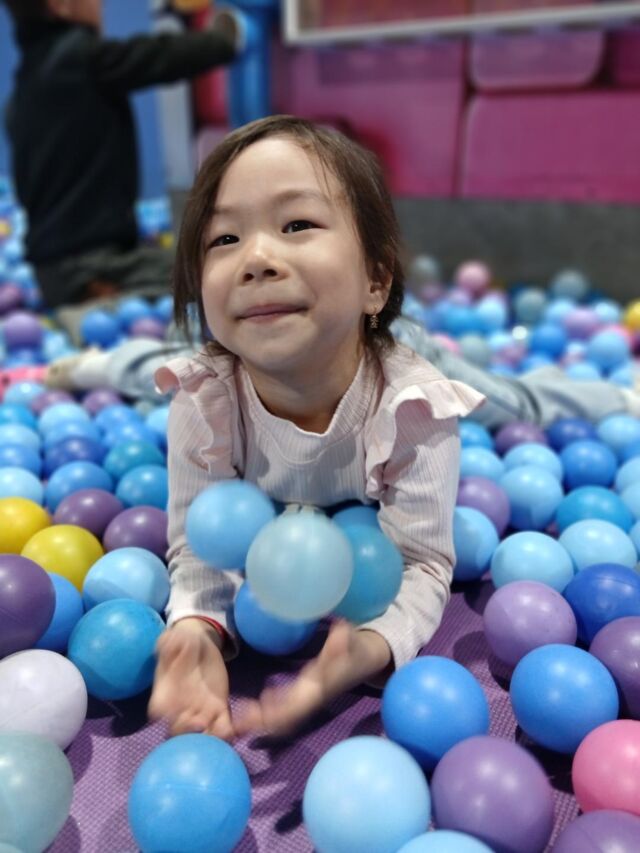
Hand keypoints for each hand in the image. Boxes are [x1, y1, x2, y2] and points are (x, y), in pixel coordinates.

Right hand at [148, 618, 234, 740]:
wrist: (201, 646)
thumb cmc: (184, 642)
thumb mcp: (175, 638)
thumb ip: (170, 642)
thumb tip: (166, 642)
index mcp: (164, 694)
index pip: (159, 711)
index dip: (166, 716)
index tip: (171, 714)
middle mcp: (180, 708)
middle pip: (180, 729)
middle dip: (188, 730)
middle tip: (200, 723)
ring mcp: (200, 712)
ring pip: (202, 733)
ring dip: (209, 737)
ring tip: (220, 732)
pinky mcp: (219, 709)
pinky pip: (222, 726)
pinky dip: (227, 732)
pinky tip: (235, 729)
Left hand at [235, 621, 391, 738]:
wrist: (367, 658)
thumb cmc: (357, 647)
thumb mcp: (353, 641)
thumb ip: (344, 639)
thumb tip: (339, 632)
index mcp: (321, 685)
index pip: (299, 703)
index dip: (280, 710)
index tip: (262, 710)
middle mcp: (314, 695)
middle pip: (288, 716)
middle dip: (265, 721)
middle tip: (240, 723)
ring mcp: (310, 695)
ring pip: (286, 714)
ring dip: (265, 718)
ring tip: (242, 720)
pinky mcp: (307, 692)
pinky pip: (287, 706)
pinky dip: (270, 709)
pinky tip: (256, 705)